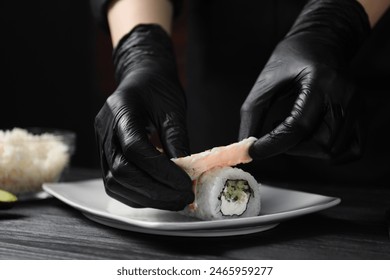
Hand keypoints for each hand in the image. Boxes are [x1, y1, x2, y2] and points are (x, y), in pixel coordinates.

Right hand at [95, 24, 192, 209]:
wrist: (141, 77)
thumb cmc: (157, 87)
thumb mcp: (173, 108)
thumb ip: (177, 139)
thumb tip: (186, 174)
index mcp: (120, 110)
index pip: (135, 149)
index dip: (161, 171)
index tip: (185, 184)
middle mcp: (104, 129)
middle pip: (121, 171)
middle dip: (154, 191)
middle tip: (182, 197)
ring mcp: (101, 143)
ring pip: (114, 183)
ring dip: (145, 197)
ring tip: (173, 200)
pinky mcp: (105, 155)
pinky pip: (115, 183)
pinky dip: (136, 194)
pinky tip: (157, 195)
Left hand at [239, 0, 369, 161]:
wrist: (322, 40)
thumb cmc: (293, 55)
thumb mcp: (267, 79)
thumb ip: (253, 112)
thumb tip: (245, 144)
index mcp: (320, 82)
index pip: (297, 127)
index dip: (272, 144)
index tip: (254, 151)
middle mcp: (344, 96)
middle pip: (320, 144)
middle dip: (291, 148)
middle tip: (275, 134)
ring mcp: (357, 106)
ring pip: (333, 150)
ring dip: (307, 150)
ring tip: (292, 130)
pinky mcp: (361, 114)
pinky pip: (352, 148)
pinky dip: (329, 152)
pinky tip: (311, 139)